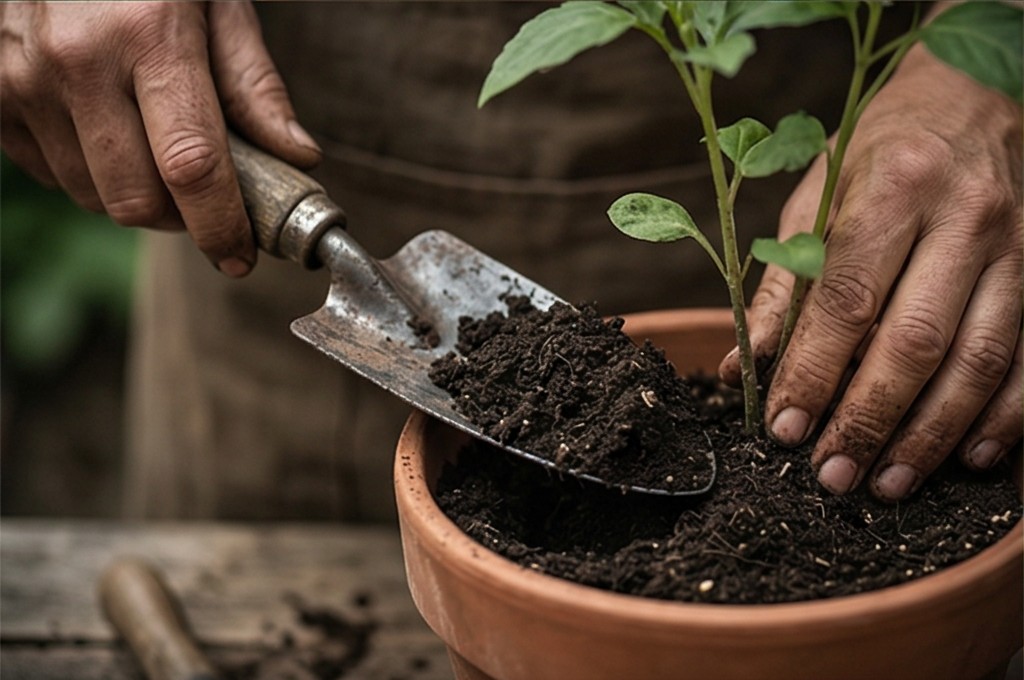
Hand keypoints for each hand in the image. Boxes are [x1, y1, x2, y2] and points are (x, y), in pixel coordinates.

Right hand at [0, 2, 320, 275]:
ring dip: (136, 196)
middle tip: (204, 198)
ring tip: (153, 150)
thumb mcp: (216, 3)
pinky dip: (88, 173)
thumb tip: (297, 157)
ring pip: (93, 197)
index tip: (240, 256)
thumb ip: (254, 84)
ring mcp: (22, 79)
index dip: (220, 225)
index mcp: (148, 35)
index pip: (191, 166)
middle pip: (138, 200)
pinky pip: (49, 175)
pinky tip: (106, 131)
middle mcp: (77, 61)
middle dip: (181, 218)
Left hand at [720, 44, 1022, 500]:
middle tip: (833, 473)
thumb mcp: (818, 198)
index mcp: (895, 189)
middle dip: (869, 418)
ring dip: (931, 435)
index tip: (784, 428)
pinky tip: (966, 457)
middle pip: (917, 340)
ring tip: (886, 482)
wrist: (979, 97)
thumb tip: (741, 367)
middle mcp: (965, 218)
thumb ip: (783, 285)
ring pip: (980, 360)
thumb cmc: (882, 150)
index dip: (814, 372)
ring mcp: (1019, 248)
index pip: (847, 299)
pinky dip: (1002, 418)